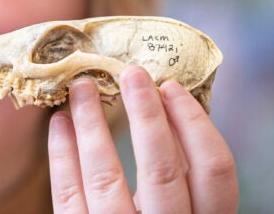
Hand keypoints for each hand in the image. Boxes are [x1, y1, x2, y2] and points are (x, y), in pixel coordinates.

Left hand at [47, 65, 238, 212]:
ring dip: (92, 125)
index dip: (195, 125)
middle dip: (146, 115)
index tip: (171, 88)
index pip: (215, 173)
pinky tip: (58, 124)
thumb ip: (182, 182)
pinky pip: (66, 194)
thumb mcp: (182, 213)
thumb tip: (166, 107)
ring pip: (107, 176)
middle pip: (164, 170)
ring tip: (81, 89)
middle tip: (130, 73)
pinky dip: (60, 154)